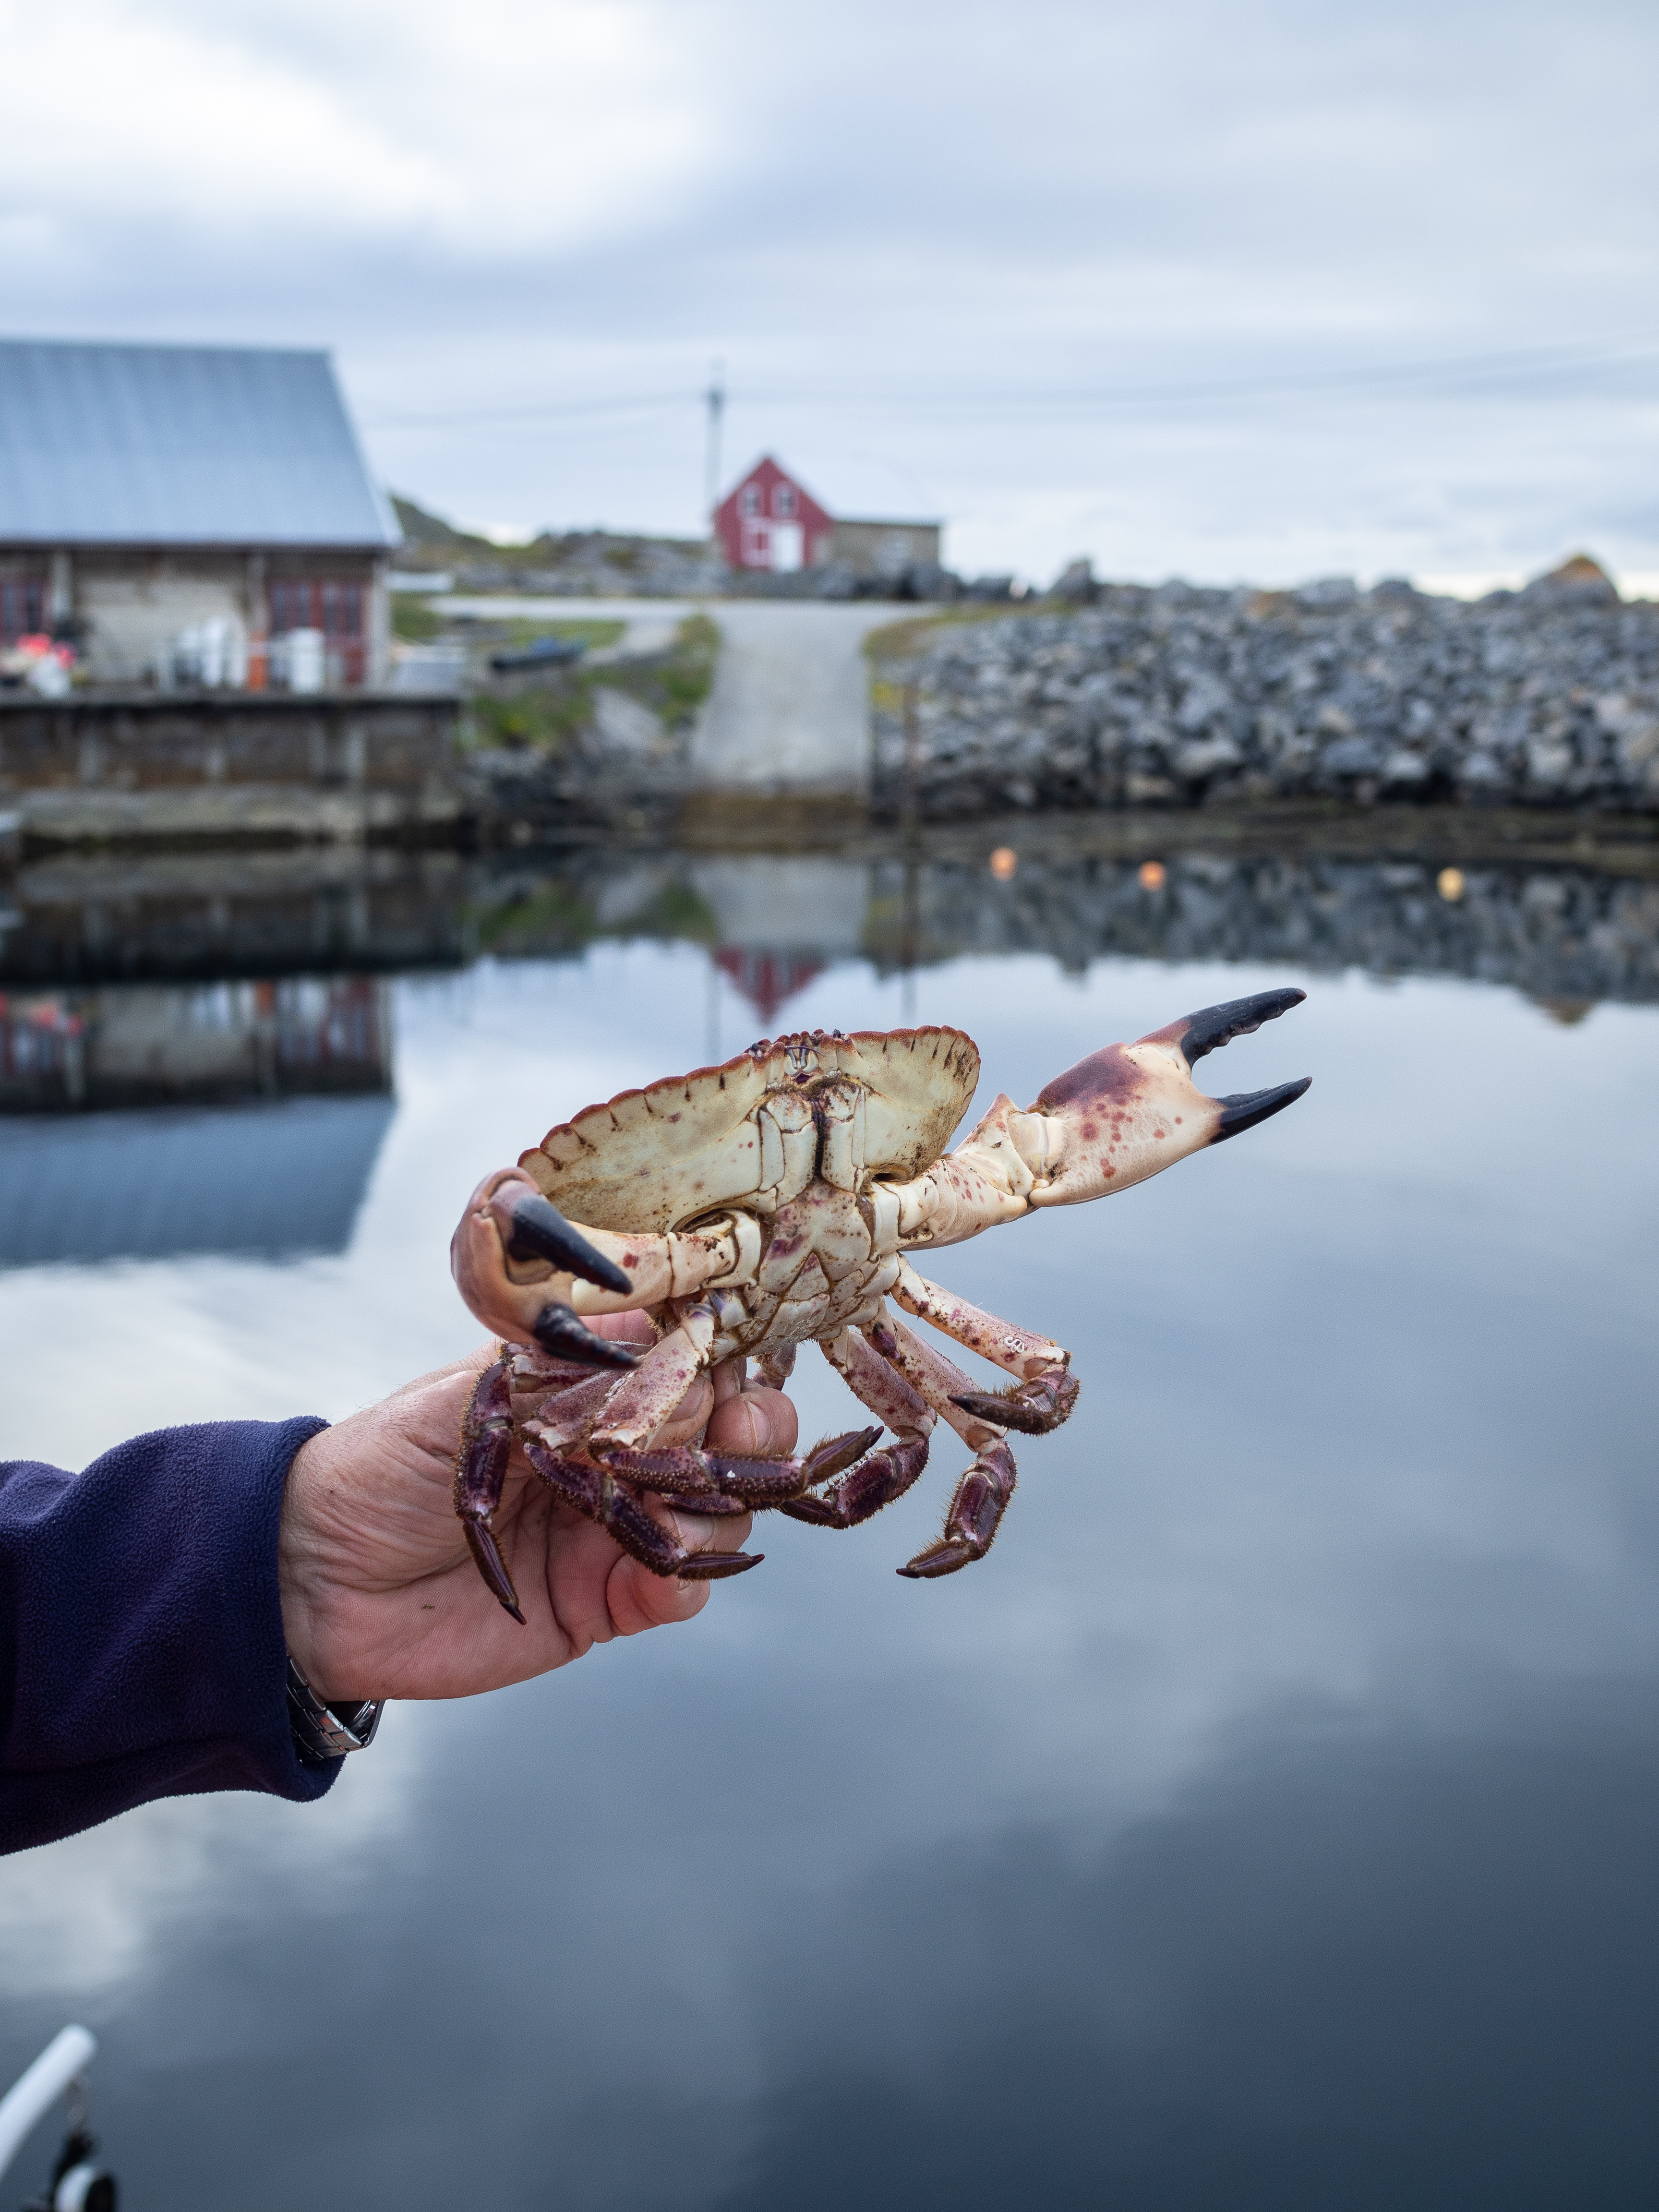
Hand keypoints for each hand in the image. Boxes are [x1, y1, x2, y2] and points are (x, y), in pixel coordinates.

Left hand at [278, 1319, 798, 1703]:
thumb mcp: (472, 1395)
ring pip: (718, 1513)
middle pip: (726, 1439)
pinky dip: (688, 1579)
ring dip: (724, 1506)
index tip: (735, 1365)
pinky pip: (678, 1589)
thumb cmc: (381, 1465)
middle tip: (741, 1433)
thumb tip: (659, 1319)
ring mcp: (613, 1530)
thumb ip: (567, 1366)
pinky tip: (665, 1570)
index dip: (725, 1363)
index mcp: (587, 1393)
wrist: (315, 1578)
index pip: (688, 1367)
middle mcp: (615, 1457)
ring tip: (688, 1508)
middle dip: (752, 1433)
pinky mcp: (602, 1603)